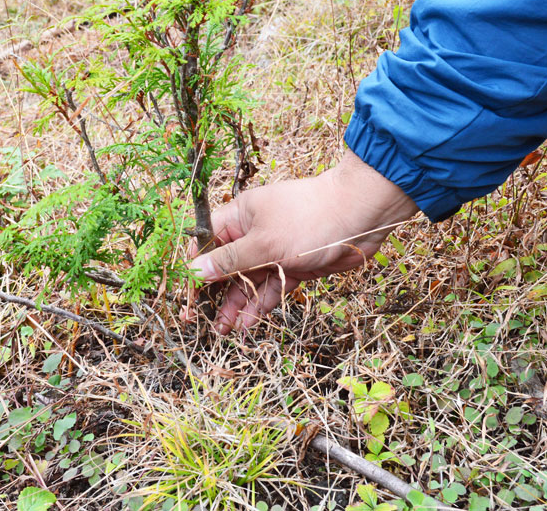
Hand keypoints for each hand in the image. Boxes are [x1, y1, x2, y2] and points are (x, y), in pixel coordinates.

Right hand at [186, 151, 417, 333]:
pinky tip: (248, 323)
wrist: (361, 218)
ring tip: (222, 329)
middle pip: (225, 265)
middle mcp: (253, 233)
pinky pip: (270, 288)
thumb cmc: (309, 219)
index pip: (205, 242)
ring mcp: (273, 251)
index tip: (185, 294)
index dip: (194, 267)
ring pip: (247, 281)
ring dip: (235, 304)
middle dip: (213, 292)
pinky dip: (259, 305)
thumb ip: (228, 261)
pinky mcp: (293, 267)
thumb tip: (193, 271)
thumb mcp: (263, 243)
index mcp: (239, 216)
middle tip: (200, 320)